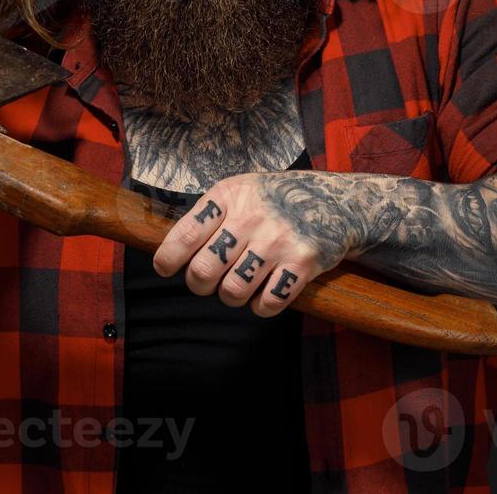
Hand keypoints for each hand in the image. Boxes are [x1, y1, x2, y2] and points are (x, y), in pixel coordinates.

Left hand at [151, 171, 355, 316]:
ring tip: (237, 286)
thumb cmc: (274, 200)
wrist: (332, 201)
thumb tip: (169, 252)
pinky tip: (263, 292)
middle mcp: (251, 217)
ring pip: (233, 292)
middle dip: (199, 284)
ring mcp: (278, 241)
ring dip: (230, 297)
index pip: (185, 235)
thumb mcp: (239, 191)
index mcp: (229, 196)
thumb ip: (209, 216)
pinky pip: (267, 303)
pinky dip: (260, 306)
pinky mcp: (302, 262)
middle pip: (204, 271)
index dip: (168, 259)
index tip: (164, 268)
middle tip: (207, 281)